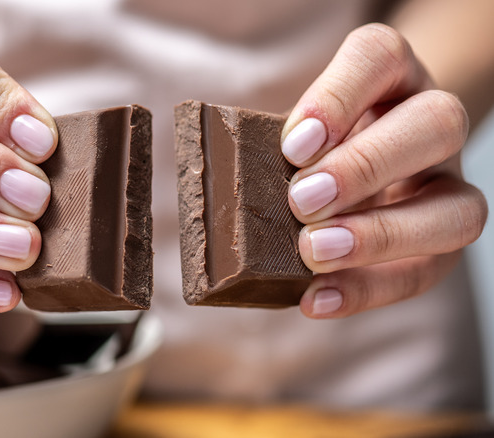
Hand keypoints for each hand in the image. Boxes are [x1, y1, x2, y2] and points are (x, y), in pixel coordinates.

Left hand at [281, 23, 487, 317]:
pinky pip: (426, 271)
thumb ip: (271, 144)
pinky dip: (368, 290)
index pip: (378, 57)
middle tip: (301, 202)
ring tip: (314, 252)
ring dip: (380, 235)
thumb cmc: (313, 146)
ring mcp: (447, 184)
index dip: (338, 98)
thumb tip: (224, 174)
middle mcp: (430, 123)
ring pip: (459, 208)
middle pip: (434, 124)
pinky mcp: (441, 241)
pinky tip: (316, 298)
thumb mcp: (293, 131)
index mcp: (389, 77)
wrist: (359, 170)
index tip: (294, 145)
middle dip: (363, 167)